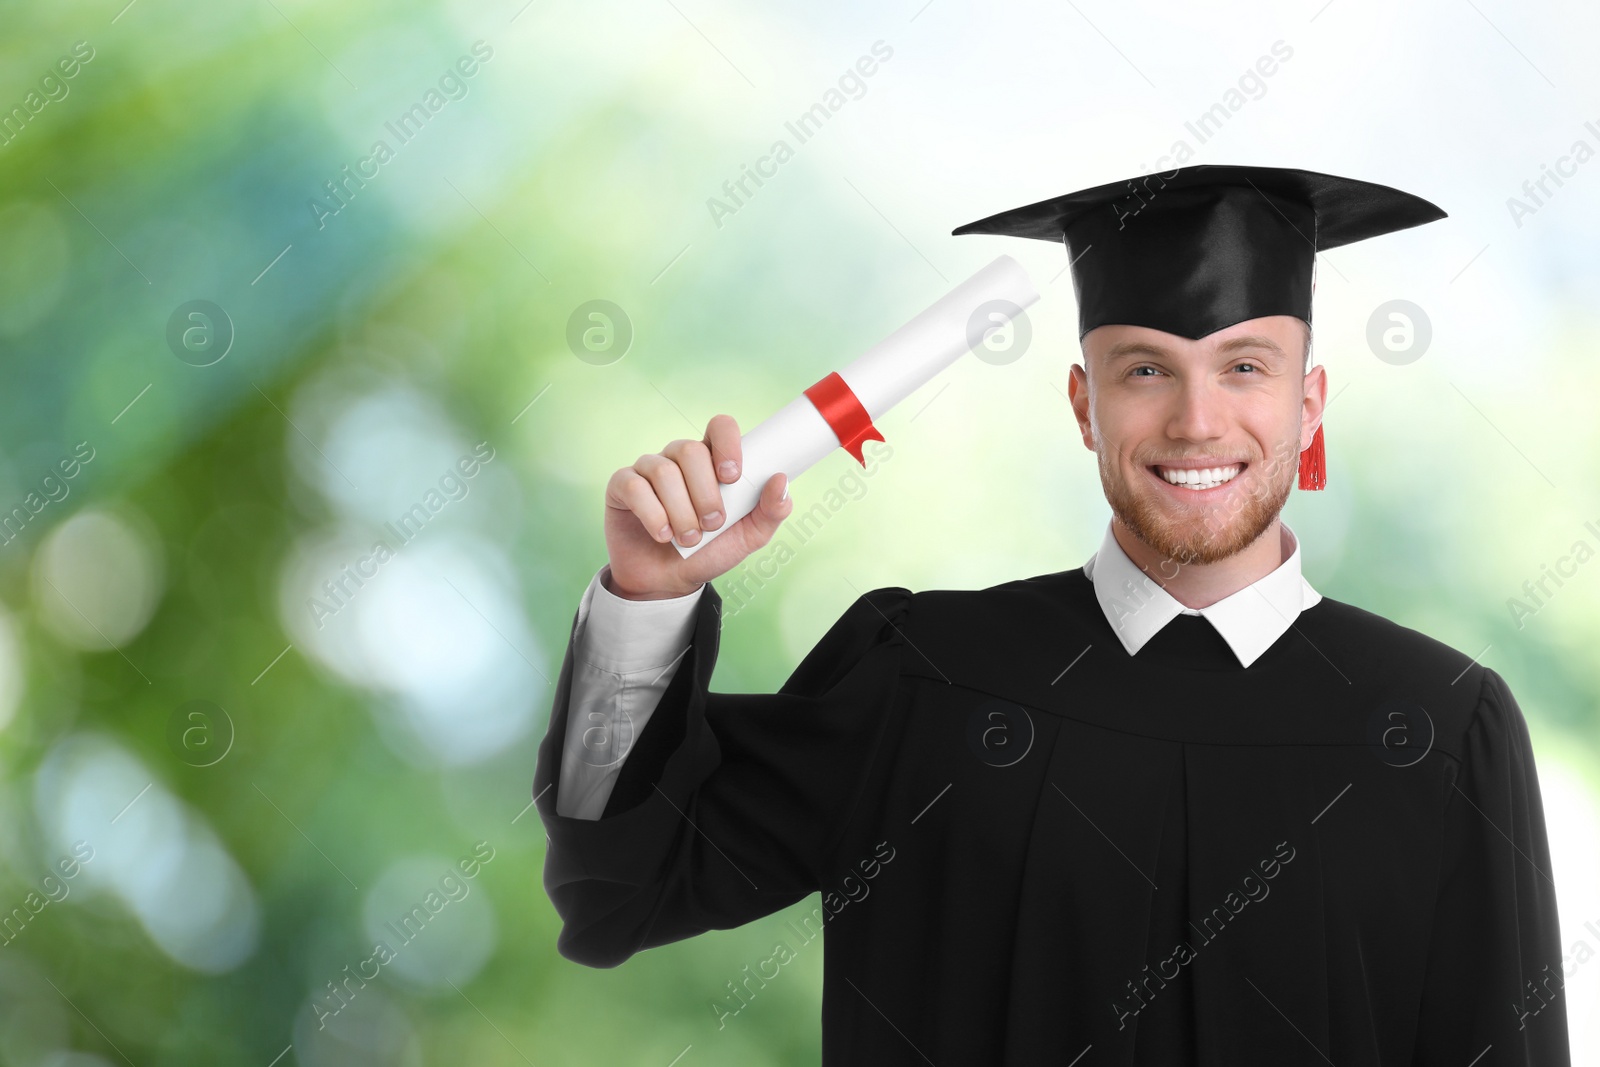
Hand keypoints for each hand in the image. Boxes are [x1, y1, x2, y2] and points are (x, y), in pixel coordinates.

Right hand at [603, 414, 792, 599]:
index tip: (732, 476)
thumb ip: (771, 511)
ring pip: (664, 471)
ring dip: (681, 511)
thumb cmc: (709, 552)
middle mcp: (679, 457)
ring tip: (688, 539)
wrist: (668, 582)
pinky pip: (635, 487)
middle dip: (705, 493)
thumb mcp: (747, 538)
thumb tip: (781, 480)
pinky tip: (663, 535)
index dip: (727, 444)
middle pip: (690, 450)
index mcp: (712, 460)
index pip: (720, 426)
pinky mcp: (622, 486)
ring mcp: (648, 469)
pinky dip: (653, 515)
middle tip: (712, 524)